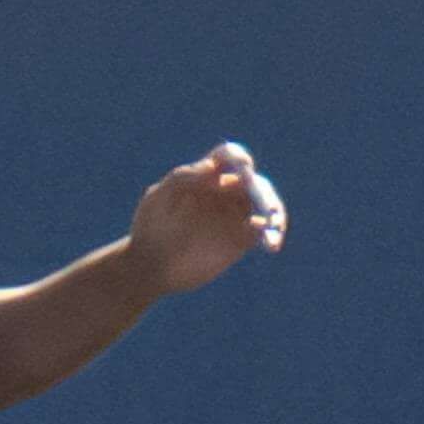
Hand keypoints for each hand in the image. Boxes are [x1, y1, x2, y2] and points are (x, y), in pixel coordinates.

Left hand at [128, 143, 288, 296]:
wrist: (149, 265)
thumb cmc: (150, 227)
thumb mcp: (158, 198)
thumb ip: (183, 178)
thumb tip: (212, 169)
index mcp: (205, 176)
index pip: (230, 157)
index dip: (239, 159)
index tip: (242, 169)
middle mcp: (223, 192)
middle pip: (254, 183)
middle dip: (262, 192)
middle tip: (264, 207)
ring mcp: (233, 216)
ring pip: (264, 206)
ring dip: (275, 212)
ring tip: (274, 226)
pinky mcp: (240, 240)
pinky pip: (262, 232)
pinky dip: (271, 234)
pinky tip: (270, 242)